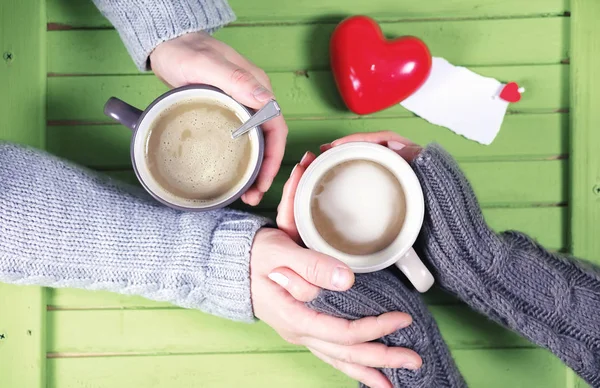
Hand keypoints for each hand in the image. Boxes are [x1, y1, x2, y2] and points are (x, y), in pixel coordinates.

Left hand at [150, 31, 287, 205]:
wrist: (170, 42)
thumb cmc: (186, 51)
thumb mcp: (208, 65)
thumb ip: (236, 80)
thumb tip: (267, 101)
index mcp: (257, 88)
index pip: (276, 127)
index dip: (274, 157)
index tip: (263, 180)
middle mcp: (254, 99)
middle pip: (270, 140)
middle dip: (266, 171)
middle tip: (253, 195)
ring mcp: (242, 106)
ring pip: (257, 142)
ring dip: (255, 169)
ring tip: (246, 192)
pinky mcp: (228, 112)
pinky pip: (242, 139)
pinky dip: (242, 159)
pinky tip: (235, 173)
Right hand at [274, 131, 423, 386]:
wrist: (232, 263)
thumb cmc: (256, 255)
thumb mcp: (280, 251)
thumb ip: (311, 265)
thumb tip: (345, 279)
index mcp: (295, 316)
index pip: (342, 332)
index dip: (374, 329)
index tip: (401, 319)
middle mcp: (300, 332)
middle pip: (346, 353)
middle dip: (382, 357)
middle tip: (414, 358)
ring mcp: (301, 334)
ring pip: (339, 359)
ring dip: (370, 369)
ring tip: (397, 378)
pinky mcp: (303, 330)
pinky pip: (331, 355)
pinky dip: (351, 366)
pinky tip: (367, 373)